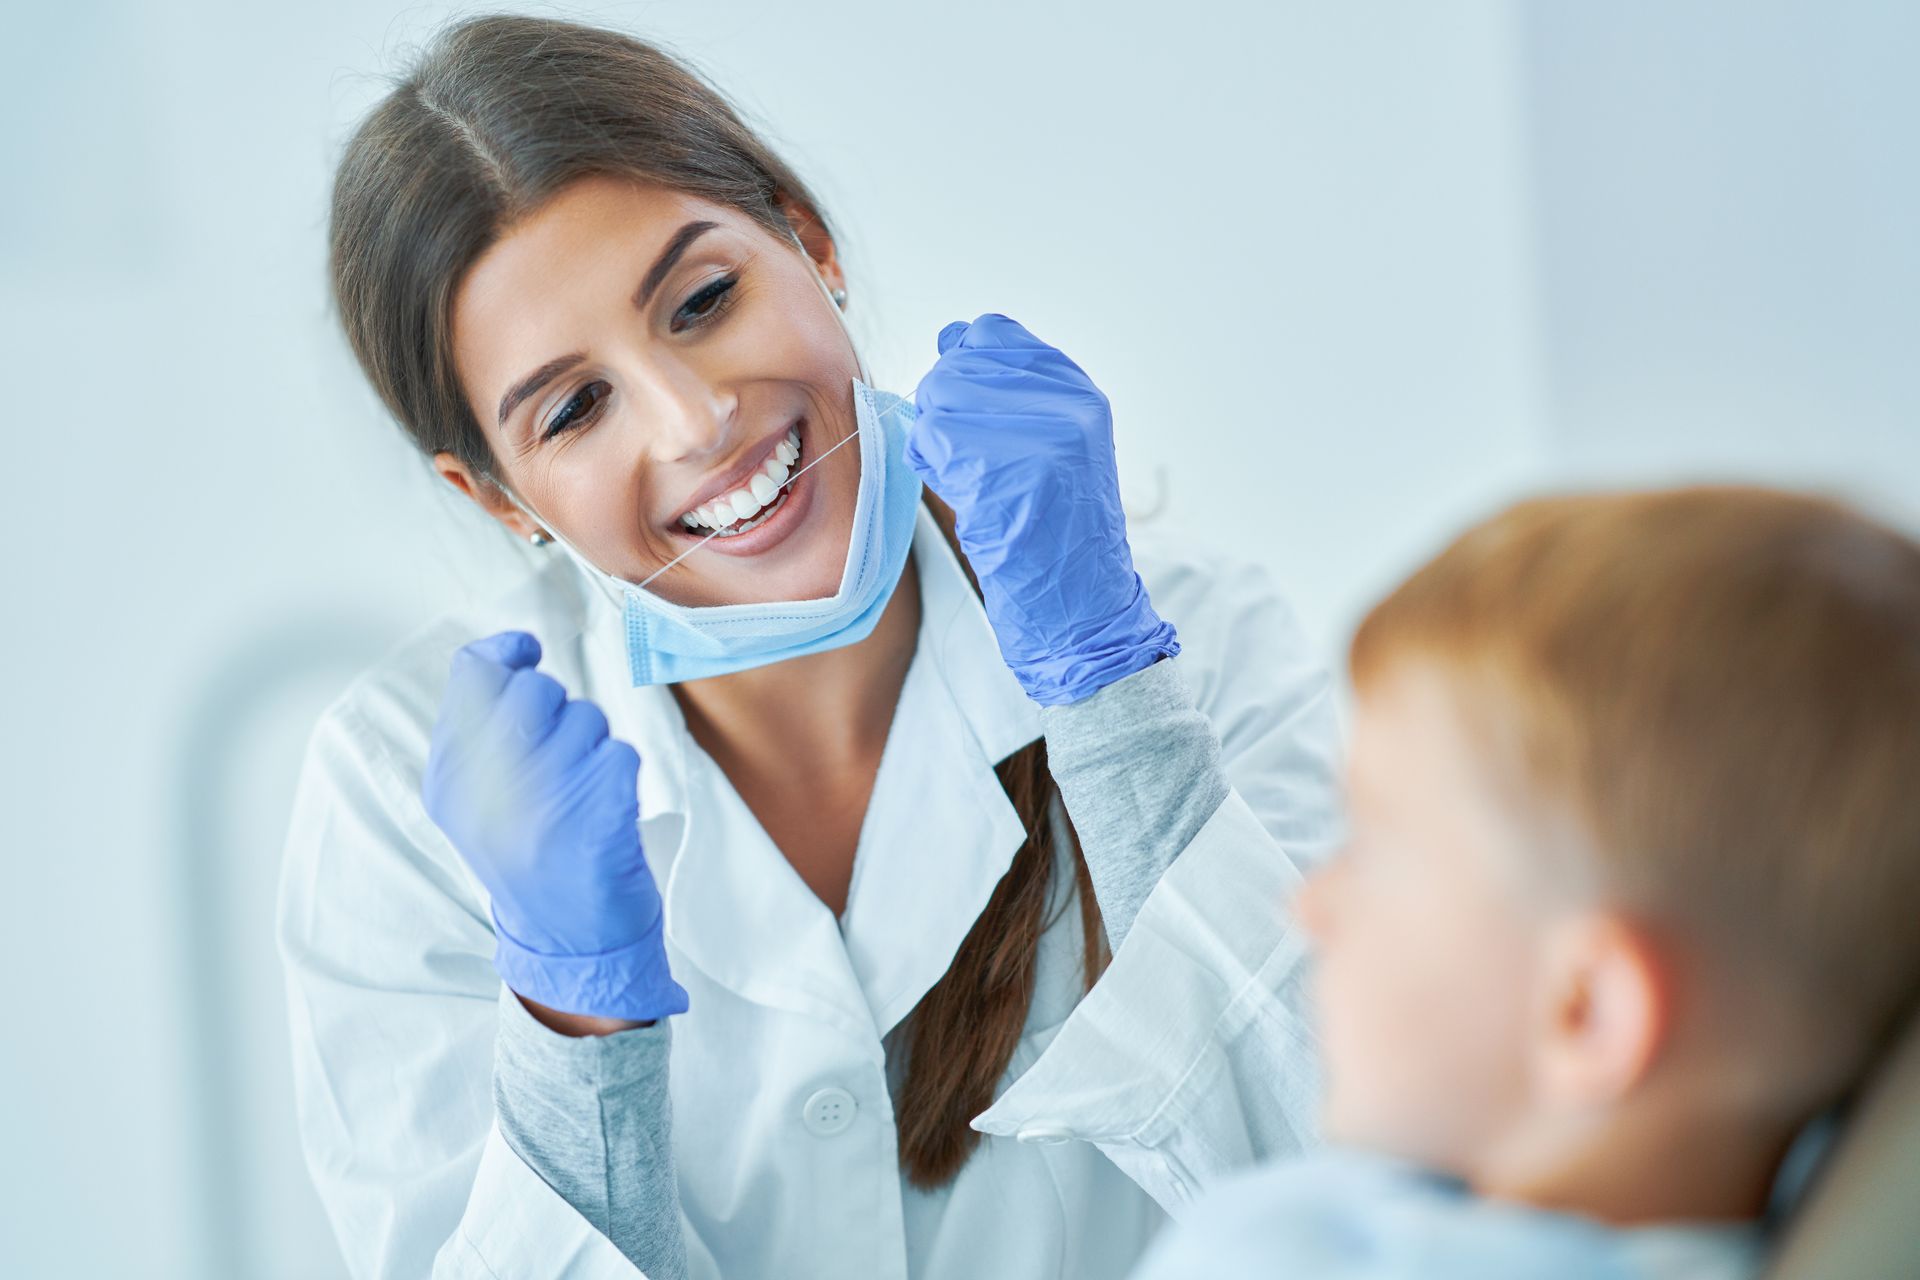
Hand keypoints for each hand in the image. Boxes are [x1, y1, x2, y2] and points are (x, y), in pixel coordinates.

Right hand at [422, 631, 688, 1022]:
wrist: (567, 941)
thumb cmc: (526, 854)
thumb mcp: (474, 798)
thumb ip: (479, 725)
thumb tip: (510, 650)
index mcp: (451, 779)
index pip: (473, 677)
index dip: (508, 655)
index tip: (528, 654)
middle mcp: (489, 789)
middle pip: (536, 691)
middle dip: (558, 709)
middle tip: (557, 756)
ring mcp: (544, 804)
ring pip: (586, 719)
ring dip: (592, 747)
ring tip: (578, 795)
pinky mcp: (597, 819)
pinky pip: (620, 754)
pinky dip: (619, 776)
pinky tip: (602, 812)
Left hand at [907, 313, 1177, 704]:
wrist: (1083, 608)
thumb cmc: (1054, 535)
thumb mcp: (1049, 448)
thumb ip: (1005, 394)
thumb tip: (951, 336)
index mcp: (1080, 395)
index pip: (993, 334)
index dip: (961, 366)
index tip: (966, 411)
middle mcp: (1066, 407)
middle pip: (956, 366)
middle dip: (941, 409)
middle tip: (964, 457)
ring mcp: (1036, 436)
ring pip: (938, 400)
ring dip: (934, 442)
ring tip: (968, 480)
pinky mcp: (1002, 470)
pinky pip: (931, 440)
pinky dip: (931, 466)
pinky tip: (962, 493)